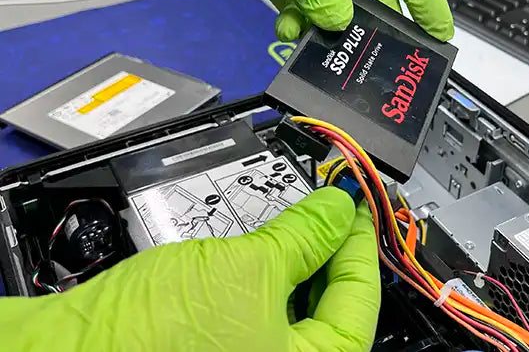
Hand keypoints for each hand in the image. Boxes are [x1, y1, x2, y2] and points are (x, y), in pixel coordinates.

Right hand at [2, 188, 380, 351]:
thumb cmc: (150, 337)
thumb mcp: (246, 270)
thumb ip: (304, 238)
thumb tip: (337, 210)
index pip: (357, 301)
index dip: (359, 244)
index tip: (356, 207)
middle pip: (329, 308)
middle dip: (329, 253)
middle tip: (329, 209)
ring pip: (294, 311)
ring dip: (298, 264)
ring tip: (296, 222)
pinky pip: (261, 316)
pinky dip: (267, 280)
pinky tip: (262, 250)